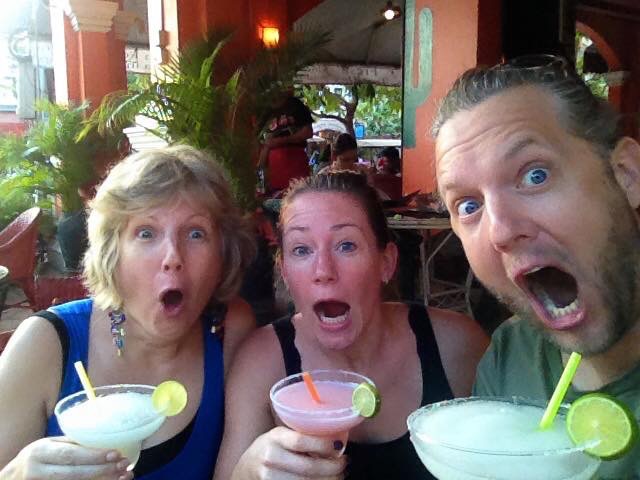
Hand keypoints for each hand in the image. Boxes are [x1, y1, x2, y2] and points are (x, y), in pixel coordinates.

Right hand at [3, 437, 132, 479]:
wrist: (13, 478)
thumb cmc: (37, 457)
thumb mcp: (48, 446)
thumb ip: (71, 445)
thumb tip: (105, 441)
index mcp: (40, 452)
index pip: (70, 455)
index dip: (93, 456)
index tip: (115, 453)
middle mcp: (38, 471)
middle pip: (74, 473)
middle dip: (102, 470)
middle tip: (123, 465)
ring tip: (123, 476)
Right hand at [233, 426, 345, 479]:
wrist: (246, 470)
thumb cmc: (270, 449)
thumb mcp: (280, 437)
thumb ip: (302, 437)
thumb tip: (336, 440)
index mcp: (274, 438)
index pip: (301, 441)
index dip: (323, 445)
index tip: (339, 446)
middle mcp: (270, 458)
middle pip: (308, 468)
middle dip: (333, 468)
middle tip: (344, 464)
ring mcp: (270, 478)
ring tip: (338, 475)